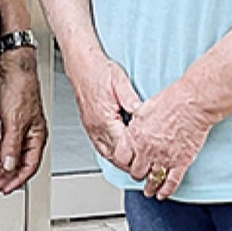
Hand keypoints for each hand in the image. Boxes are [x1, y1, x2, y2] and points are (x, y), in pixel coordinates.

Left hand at [0, 50, 47, 193]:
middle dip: (5, 178)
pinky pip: (4, 147)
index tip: (4, 189)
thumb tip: (9, 166)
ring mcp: (21, 131)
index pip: (29, 166)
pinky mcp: (11, 125)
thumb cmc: (21, 88)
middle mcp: (31, 136)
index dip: (16, 180)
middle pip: (19, 165)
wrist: (14, 69)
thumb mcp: (15, 121)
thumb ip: (12, 146)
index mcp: (38, 137)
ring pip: (10, 157)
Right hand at [69, 54, 140, 172]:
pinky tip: (123, 151)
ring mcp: (92, 129)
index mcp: (104, 119)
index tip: (150, 157)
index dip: (138, 156)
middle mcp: (96, 127)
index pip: (123, 148)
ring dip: (123, 160)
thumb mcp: (120, 81)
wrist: (81, 64)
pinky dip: (114, 153)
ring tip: (138, 162)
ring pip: (108, 156)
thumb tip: (143, 114)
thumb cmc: (99, 70)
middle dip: (132, 163)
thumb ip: (131, 100)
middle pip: (116, 157)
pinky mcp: (90, 127)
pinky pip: (102, 148)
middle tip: (148, 165)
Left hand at [126, 81, 212, 199]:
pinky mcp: (181, 162)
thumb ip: (136, 122)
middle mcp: (147, 151)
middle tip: (139, 174)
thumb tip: (132, 125)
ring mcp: (164, 158)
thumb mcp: (143, 108)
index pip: (122, 157)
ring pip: (152, 180)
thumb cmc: (170, 101)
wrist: (192, 104)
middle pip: (136, 171)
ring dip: (149, 187)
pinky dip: (166, 191)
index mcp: (136, 136)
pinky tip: (162, 195)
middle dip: (137, 173)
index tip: (126, 162)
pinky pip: (170, 182)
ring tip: (148, 190)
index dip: (124, 161)